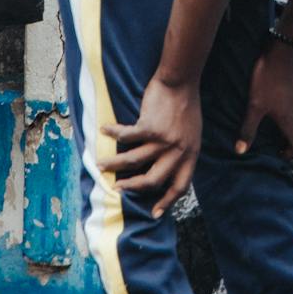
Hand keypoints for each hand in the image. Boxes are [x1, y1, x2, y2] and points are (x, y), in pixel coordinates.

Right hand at [112, 74, 201, 216]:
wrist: (181, 80)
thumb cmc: (186, 105)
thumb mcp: (192, 133)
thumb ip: (181, 151)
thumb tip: (167, 166)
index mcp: (190, 154)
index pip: (180, 186)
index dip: (167, 201)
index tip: (155, 213)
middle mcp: (177, 151)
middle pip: (153, 180)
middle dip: (132, 187)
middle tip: (117, 189)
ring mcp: (163, 140)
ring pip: (133, 161)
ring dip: (114, 164)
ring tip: (100, 164)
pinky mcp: (149, 127)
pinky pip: (126, 136)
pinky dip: (113, 133)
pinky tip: (104, 130)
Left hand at [237, 40, 292, 159]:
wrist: (283, 52)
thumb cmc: (268, 80)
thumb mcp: (254, 106)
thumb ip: (248, 129)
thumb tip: (240, 151)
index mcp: (292, 122)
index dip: (292, 155)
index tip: (279, 150)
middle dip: (288, 140)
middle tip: (272, 138)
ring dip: (290, 125)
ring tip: (273, 119)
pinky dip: (291, 111)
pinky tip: (278, 101)